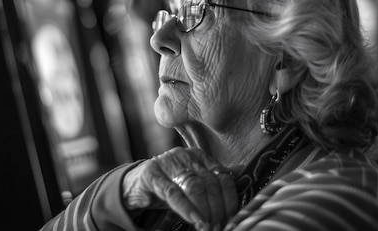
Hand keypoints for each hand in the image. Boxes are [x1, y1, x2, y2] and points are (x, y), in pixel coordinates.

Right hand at [122, 147, 238, 230]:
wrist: (135, 185)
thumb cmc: (169, 184)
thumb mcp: (193, 181)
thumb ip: (215, 179)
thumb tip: (242, 171)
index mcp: (199, 155)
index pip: (222, 176)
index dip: (229, 200)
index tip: (231, 219)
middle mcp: (185, 154)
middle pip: (210, 182)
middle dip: (217, 209)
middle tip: (218, 227)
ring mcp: (167, 162)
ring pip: (193, 186)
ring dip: (203, 210)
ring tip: (207, 227)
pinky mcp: (151, 173)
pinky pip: (172, 192)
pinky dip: (186, 208)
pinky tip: (194, 220)